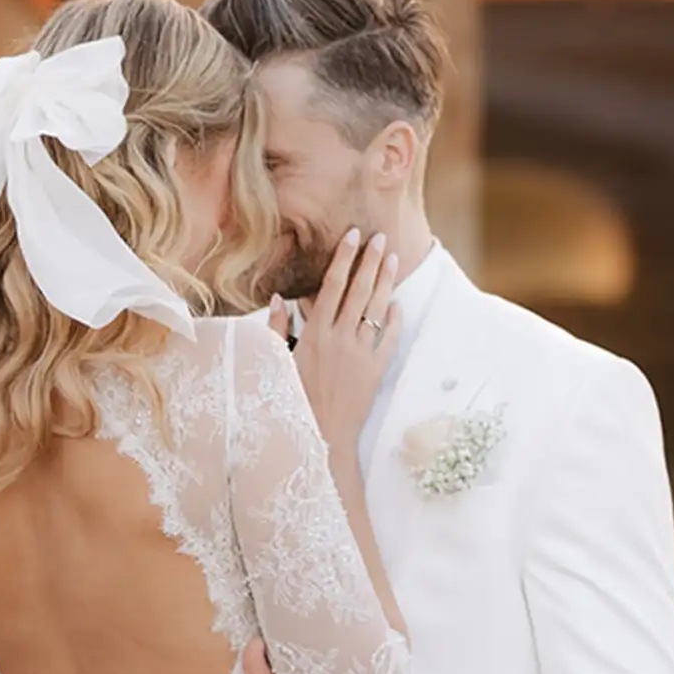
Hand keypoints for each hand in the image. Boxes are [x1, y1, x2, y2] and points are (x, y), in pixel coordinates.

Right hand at [280, 230, 399, 455]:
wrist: (320, 436)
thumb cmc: (292, 401)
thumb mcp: (276, 363)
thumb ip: (276, 329)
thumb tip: (277, 298)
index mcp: (314, 334)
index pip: (331, 286)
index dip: (344, 258)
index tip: (353, 236)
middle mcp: (340, 339)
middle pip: (359, 291)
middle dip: (371, 261)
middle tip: (382, 238)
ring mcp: (361, 354)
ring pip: (376, 309)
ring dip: (386, 282)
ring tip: (394, 259)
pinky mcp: (376, 371)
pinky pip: (389, 339)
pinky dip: (394, 320)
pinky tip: (398, 304)